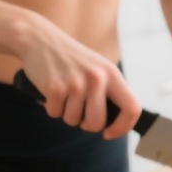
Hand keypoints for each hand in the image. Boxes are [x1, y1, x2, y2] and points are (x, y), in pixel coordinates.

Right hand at [19, 26, 141, 139]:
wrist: (39, 39)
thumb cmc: (70, 59)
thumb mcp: (97, 68)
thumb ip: (108, 91)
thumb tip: (114, 123)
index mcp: (111, 74)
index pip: (132, 108)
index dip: (123, 127)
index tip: (109, 132)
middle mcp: (97, 78)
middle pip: (97, 123)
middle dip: (86, 125)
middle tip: (80, 114)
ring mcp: (76, 83)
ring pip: (73, 121)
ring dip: (66, 113)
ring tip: (64, 93)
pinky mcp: (56, 88)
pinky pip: (55, 114)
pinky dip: (52, 107)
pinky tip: (52, 90)